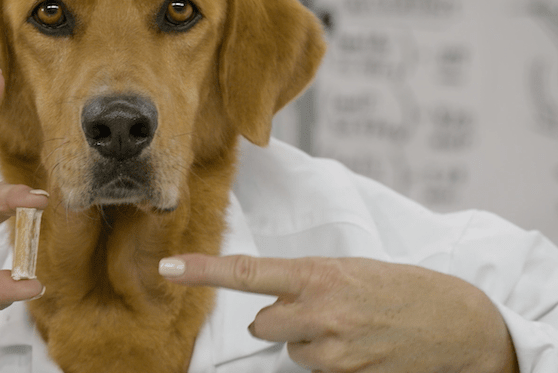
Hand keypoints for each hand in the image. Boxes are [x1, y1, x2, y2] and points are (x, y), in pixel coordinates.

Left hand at [161, 254, 518, 372]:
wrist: (459, 324)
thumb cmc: (403, 288)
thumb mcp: (352, 269)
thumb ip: (308, 283)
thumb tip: (272, 305)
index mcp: (319, 274)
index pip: (248, 272)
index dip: (204, 271)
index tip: (169, 267)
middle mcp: (320, 312)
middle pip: (260, 323)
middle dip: (278, 319)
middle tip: (317, 311)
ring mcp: (334, 349)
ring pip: (288, 350)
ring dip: (306, 342)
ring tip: (348, 329)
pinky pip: (314, 369)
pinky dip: (328, 361)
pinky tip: (358, 348)